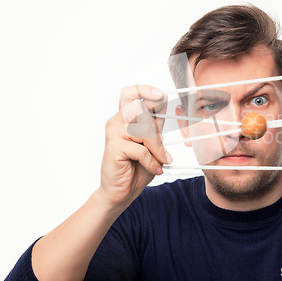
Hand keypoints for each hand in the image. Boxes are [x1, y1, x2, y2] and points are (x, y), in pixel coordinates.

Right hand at [98, 85, 171, 208]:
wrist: (121, 191)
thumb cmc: (136, 168)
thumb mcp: (153, 145)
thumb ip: (156, 129)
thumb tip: (167, 112)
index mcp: (126, 117)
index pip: (131, 93)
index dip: (146, 90)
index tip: (161, 95)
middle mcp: (117, 121)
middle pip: (139, 107)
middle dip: (155, 127)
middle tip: (162, 141)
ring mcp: (113, 132)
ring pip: (144, 129)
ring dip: (157, 148)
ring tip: (161, 160)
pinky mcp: (114, 146)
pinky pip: (141, 149)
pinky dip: (152, 161)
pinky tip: (154, 169)